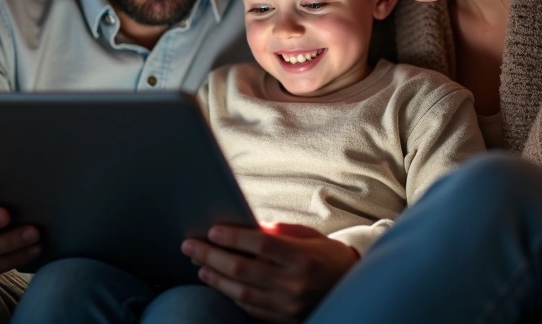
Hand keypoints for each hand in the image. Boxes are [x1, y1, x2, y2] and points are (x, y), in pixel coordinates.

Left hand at [181, 223, 358, 322]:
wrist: (352, 287)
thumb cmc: (326, 255)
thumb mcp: (307, 236)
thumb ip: (277, 232)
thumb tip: (244, 226)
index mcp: (302, 257)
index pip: (260, 245)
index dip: (233, 237)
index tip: (212, 230)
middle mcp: (294, 284)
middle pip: (242, 269)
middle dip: (211, 256)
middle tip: (190, 246)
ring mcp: (288, 306)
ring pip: (241, 292)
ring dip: (215, 278)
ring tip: (199, 265)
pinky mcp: (284, 320)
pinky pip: (250, 308)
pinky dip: (231, 295)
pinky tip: (219, 282)